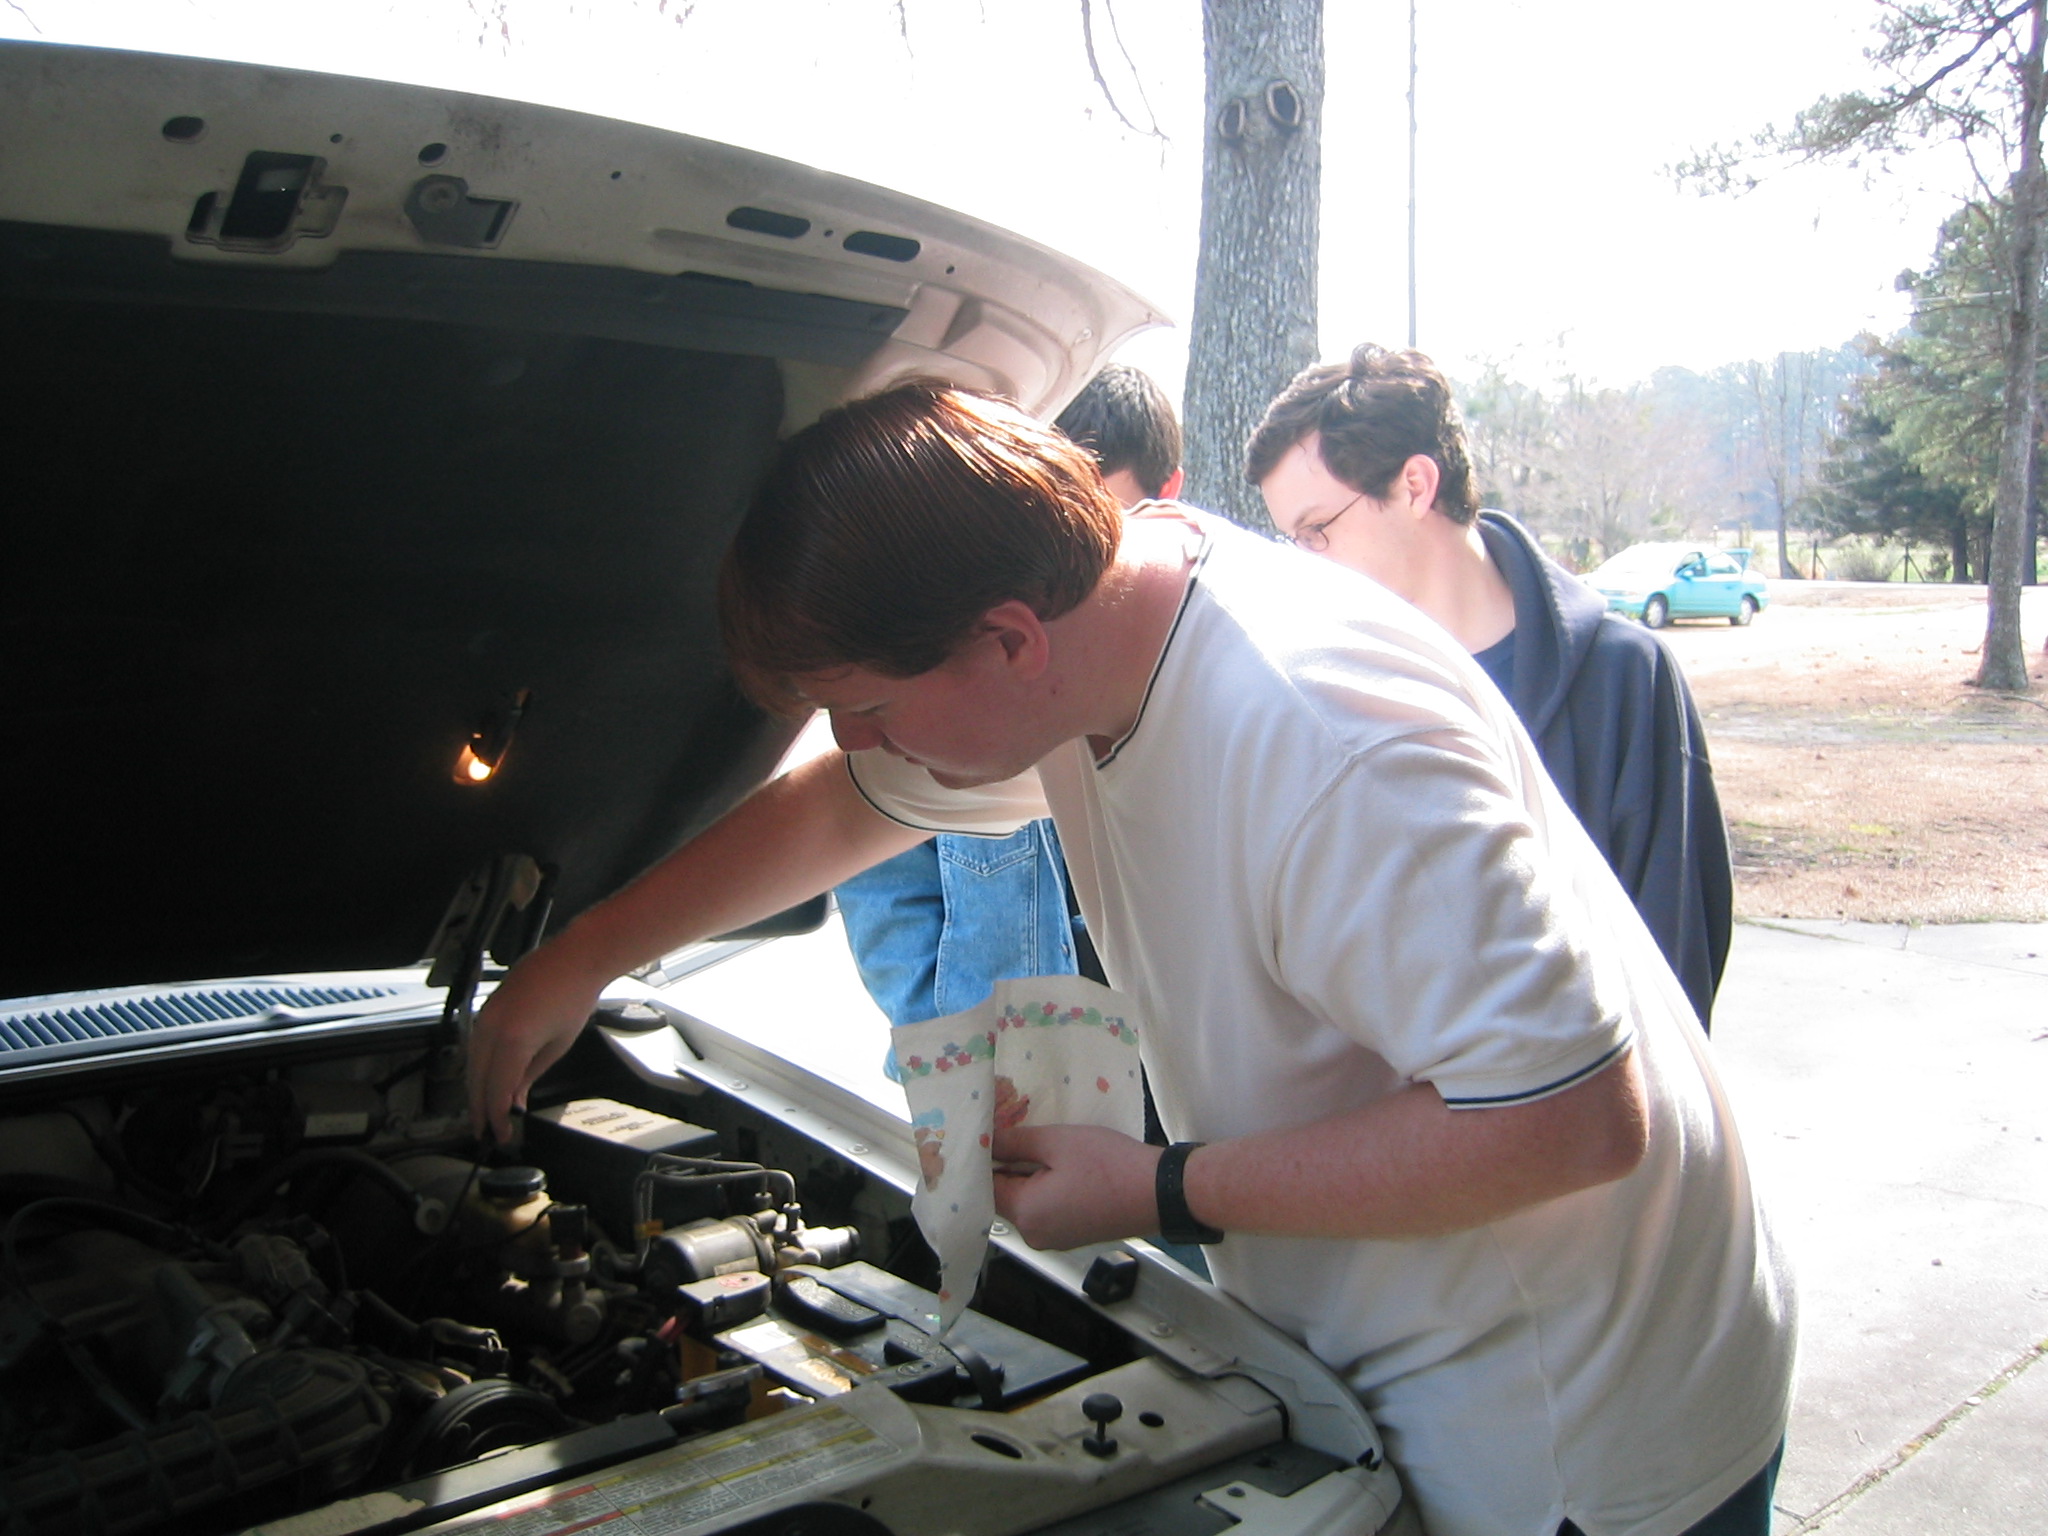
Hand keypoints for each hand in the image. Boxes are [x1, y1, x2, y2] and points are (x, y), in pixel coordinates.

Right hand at [467, 948, 604, 1143]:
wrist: (575, 958)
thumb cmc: (574, 998)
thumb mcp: (557, 1046)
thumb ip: (529, 1075)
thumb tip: (514, 1100)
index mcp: (512, 1041)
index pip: (496, 1091)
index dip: (495, 1118)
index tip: (500, 1135)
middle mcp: (491, 1028)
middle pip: (476, 1080)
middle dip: (479, 1109)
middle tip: (485, 1131)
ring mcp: (485, 1016)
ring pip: (471, 1063)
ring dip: (476, 1089)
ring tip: (483, 1111)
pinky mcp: (486, 1008)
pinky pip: (475, 1045)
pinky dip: (478, 1067)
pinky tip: (486, 1080)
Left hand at [991, 1124, 1162, 1250]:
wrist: (1159, 1193)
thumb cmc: (1107, 1164)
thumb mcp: (1057, 1142)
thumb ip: (1014, 1142)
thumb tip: (986, 1142)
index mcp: (1025, 1214)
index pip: (985, 1185)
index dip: (985, 1157)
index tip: (990, 1132)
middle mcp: (1034, 1234)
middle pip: (1004, 1196)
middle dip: (1008, 1165)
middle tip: (1018, 1131)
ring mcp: (1054, 1239)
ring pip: (1026, 1202)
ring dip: (1029, 1175)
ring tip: (1043, 1145)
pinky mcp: (1073, 1236)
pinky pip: (1046, 1210)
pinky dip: (1046, 1189)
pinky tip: (1062, 1166)